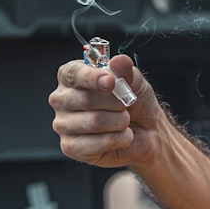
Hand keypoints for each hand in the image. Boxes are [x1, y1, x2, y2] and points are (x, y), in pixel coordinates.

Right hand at [48, 54, 166, 167]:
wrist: (148, 132)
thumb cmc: (135, 104)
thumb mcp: (135, 82)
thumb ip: (125, 70)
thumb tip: (119, 61)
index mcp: (71, 77)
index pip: (73, 74)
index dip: (92, 78)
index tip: (111, 81)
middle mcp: (61, 99)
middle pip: (85, 99)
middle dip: (115, 103)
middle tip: (126, 106)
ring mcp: (63, 124)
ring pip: (93, 122)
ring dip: (119, 122)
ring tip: (124, 121)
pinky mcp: (70, 147)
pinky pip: (95, 144)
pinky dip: (118, 140)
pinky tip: (121, 136)